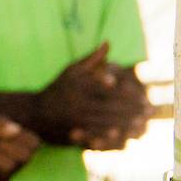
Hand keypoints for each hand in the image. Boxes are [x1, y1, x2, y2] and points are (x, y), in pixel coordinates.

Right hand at [36, 43, 150, 148]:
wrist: (32, 113)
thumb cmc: (56, 89)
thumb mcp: (71, 71)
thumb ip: (92, 59)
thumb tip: (108, 43)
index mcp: (79, 87)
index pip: (110, 91)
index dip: (129, 95)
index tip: (143, 97)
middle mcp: (77, 104)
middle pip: (112, 108)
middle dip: (132, 111)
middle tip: (148, 112)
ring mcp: (75, 121)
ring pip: (107, 124)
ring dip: (127, 126)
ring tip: (142, 125)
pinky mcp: (73, 136)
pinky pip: (97, 137)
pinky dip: (111, 138)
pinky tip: (123, 137)